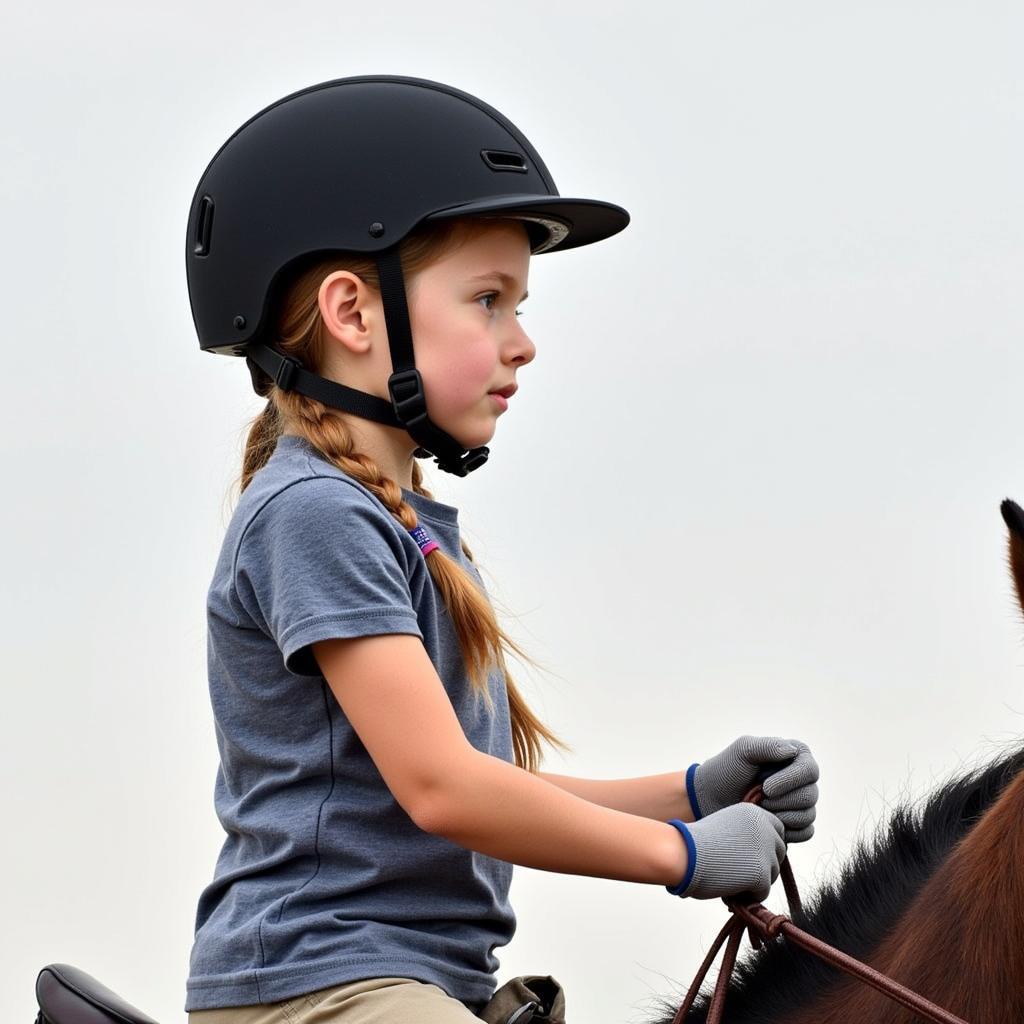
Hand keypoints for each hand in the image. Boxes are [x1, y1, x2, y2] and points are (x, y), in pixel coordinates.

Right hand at [665, 804, 786, 901]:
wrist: (684, 853)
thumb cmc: (697, 843)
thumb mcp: (726, 825)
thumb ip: (747, 833)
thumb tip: (765, 854)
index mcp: (755, 813)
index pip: (778, 831)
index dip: (766, 845)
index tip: (750, 853)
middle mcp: (765, 828)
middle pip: (779, 853)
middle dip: (763, 863)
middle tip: (739, 868)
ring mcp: (765, 850)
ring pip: (772, 873)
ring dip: (755, 879)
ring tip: (730, 875)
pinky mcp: (761, 873)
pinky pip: (763, 891)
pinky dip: (748, 894)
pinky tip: (731, 886)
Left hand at [688, 735, 818, 842]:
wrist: (712, 800)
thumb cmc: (726, 771)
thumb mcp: (742, 751)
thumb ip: (767, 746)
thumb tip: (792, 751)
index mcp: (795, 756)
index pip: (809, 770)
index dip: (789, 781)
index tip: (765, 787)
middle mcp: (802, 779)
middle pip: (810, 795)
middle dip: (780, 801)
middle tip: (758, 798)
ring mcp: (801, 802)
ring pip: (808, 815)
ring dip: (781, 815)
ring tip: (758, 808)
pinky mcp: (797, 824)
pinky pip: (806, 832)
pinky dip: (787, 831)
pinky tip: (767, 822)